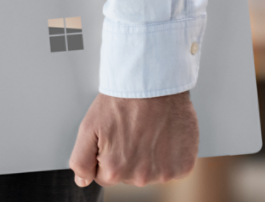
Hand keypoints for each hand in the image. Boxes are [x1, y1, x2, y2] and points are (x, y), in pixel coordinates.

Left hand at [68, 91, 197, 185]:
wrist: (152, 83)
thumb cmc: (121, 101)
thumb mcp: (88, 127)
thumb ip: (80, 160)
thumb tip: (81, 181)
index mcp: (115, 170)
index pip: (105, 176)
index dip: (107, 155)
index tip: (114, 136)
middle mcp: (140, 177)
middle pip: (129, 176)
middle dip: (128, 156)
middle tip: (131, 130)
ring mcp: (164, 173)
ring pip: (152, 172)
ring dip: (150, 156)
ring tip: (147, 130)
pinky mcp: (184, 166)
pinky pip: (174, 168)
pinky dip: (170, 154)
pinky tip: (164, 134)